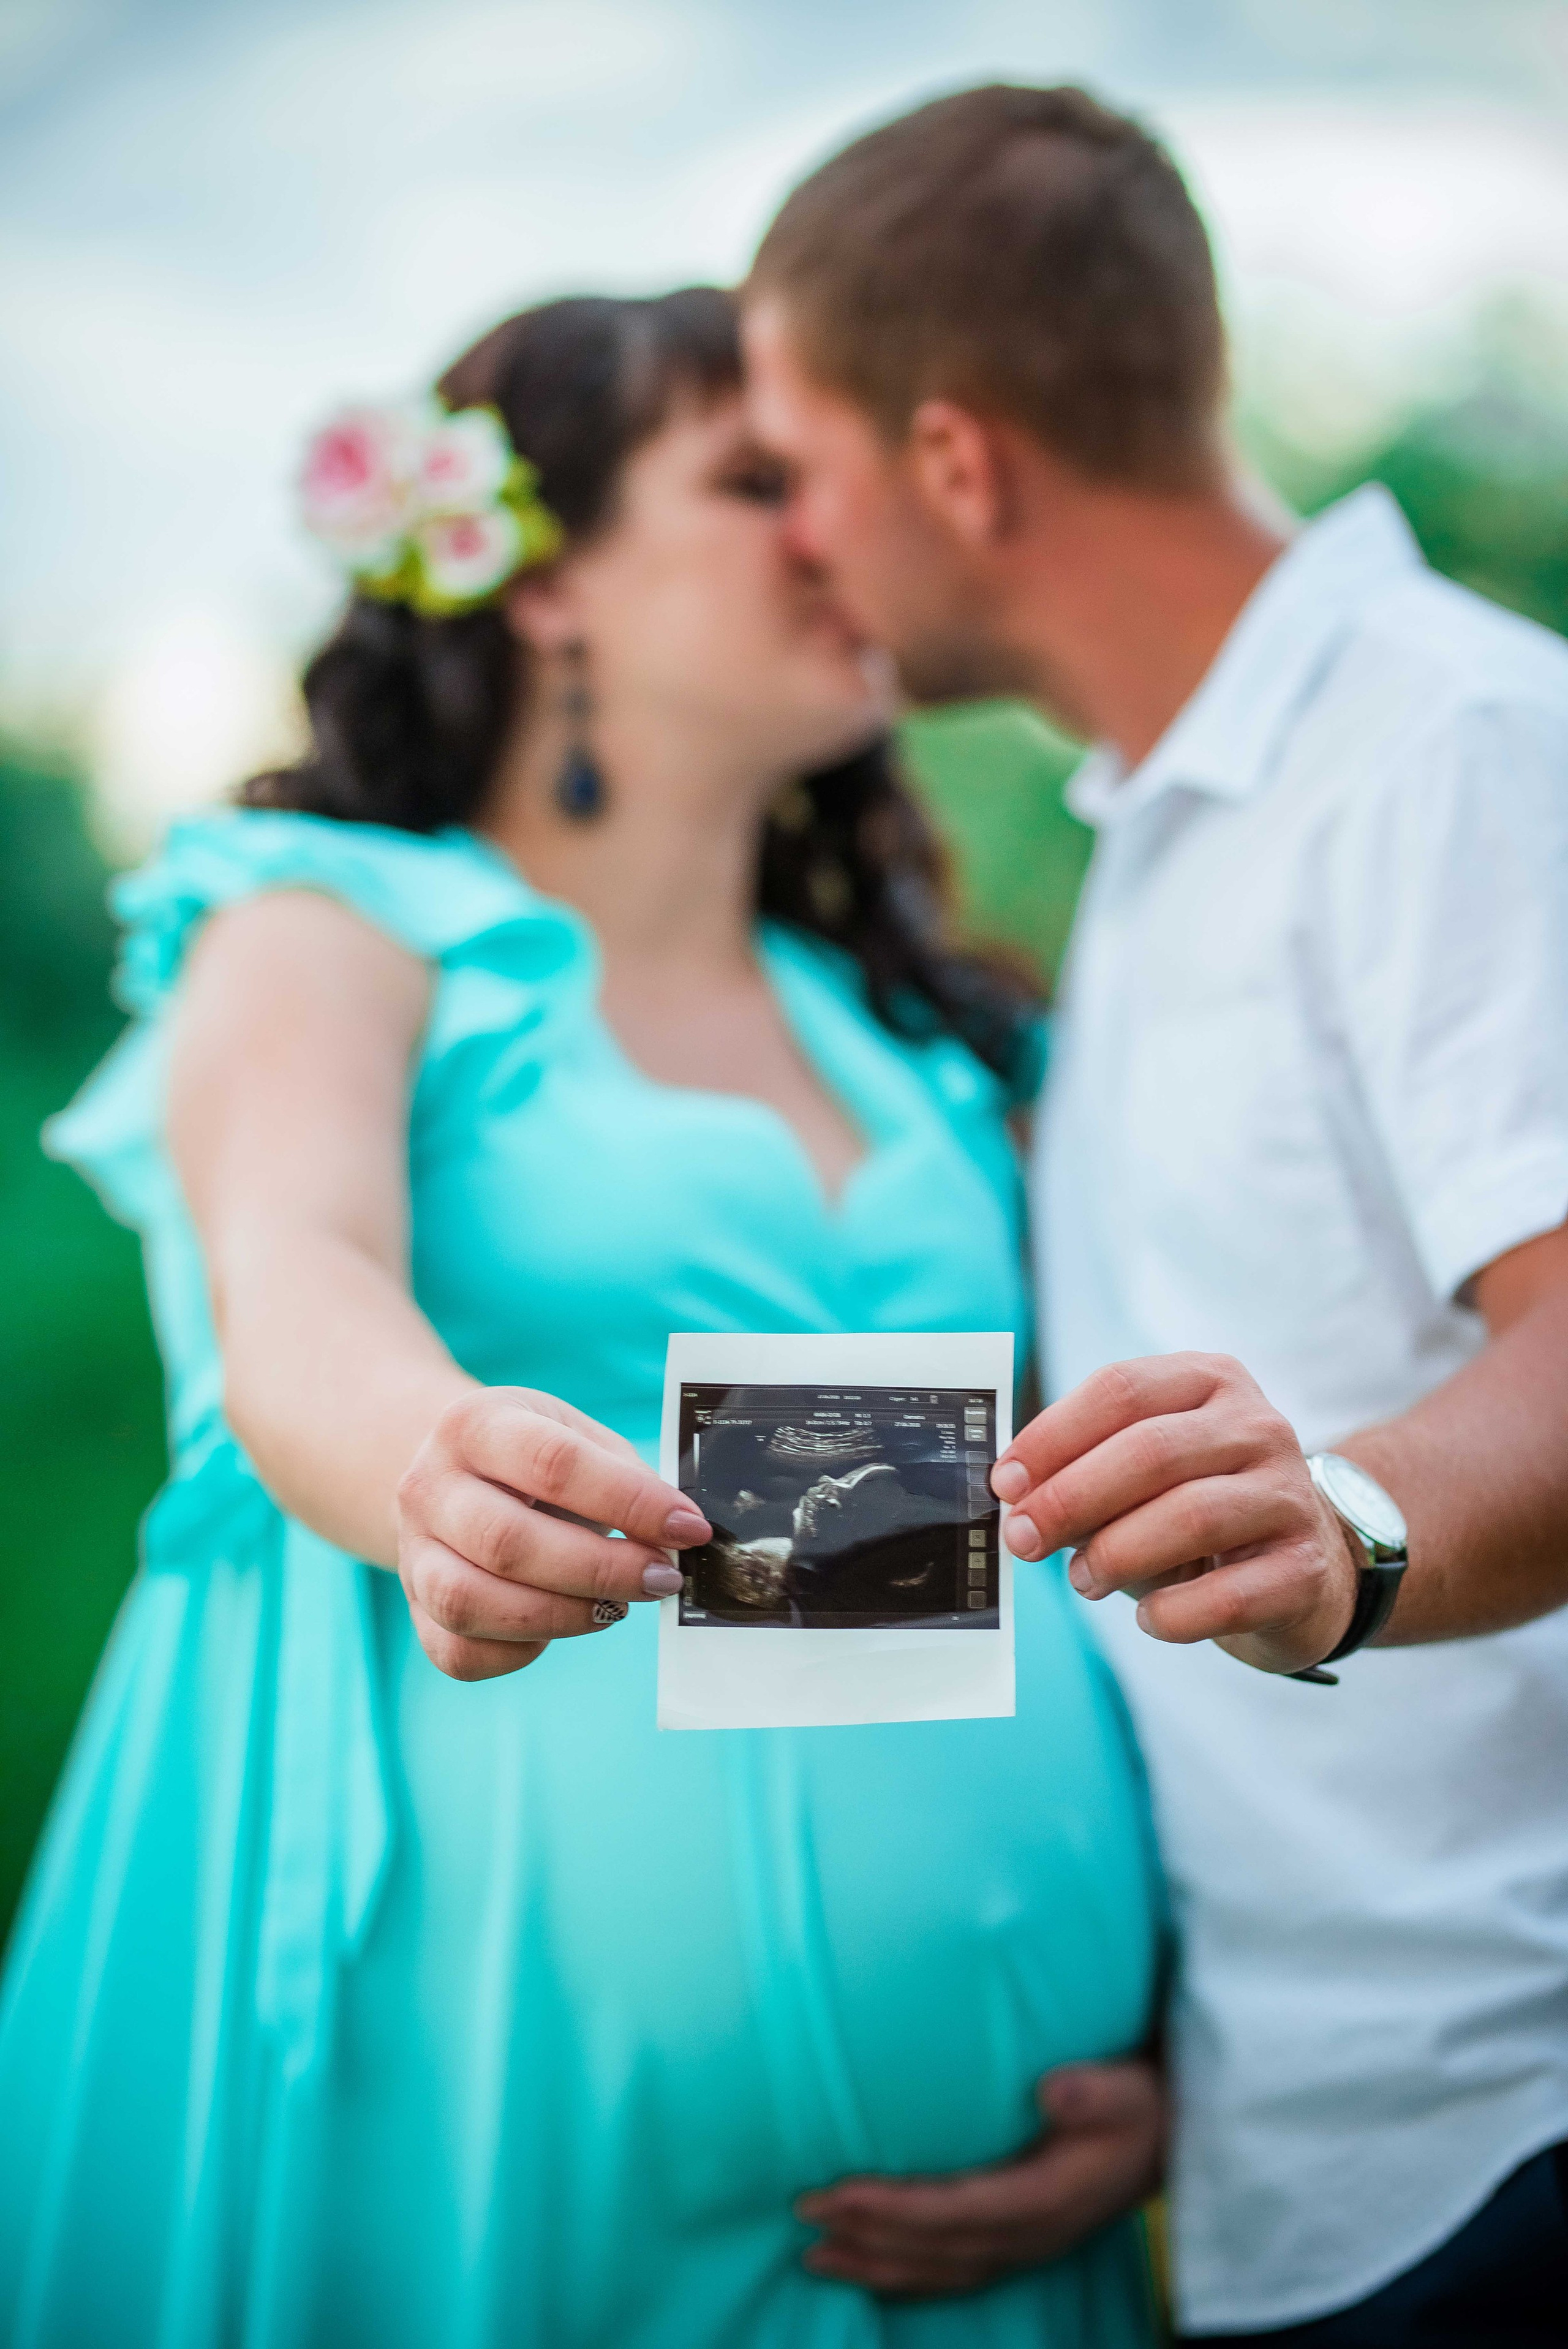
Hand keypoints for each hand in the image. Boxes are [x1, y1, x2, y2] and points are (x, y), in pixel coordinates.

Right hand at [396, 1387, 709, 1680]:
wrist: (448, 1472)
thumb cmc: (530, 1456)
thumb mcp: (576, 1436)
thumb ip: (625, 1479)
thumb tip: (677, 1534)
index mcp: (474, 1425)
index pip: (553, 1464)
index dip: (629, 1502)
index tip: (687, 1528)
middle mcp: (428, 1486)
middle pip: (508, 1542)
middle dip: (601, 1570)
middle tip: (661, 1578)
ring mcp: (412, 1552)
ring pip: (472, 1603)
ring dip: (562, 1616)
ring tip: (615, 1606)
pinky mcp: (414, 1610)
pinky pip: (460, 1653)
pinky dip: (520, 1652)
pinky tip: (558, 1625)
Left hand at [796, 2058, 1164, 2299]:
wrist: (1176, 2134)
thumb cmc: (1143, 2102)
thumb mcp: (1131, 2088)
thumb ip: (1096, 2092)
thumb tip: (1054, 2091)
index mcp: (1050, 2199)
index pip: (955, 2213)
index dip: (893, 2210)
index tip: (837, 2194)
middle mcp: (1033, 2235)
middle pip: (935, 2250)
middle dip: (867, 2239)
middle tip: (803, 2218)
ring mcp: (1028, 2247)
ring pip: (939, 2270)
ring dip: (876, 2264)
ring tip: (815, 2255)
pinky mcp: (1023, 2242)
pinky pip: (955, 2272)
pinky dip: (907, 2276)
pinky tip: (870, 2270)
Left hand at [992, 1353, 1359, 1675]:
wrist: (1302, 1568)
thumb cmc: (1196, 1511)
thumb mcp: (1144, 1474)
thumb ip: (1086, 1472)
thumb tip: (1015, 1500)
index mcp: (1209, 1381)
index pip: (1121, 1389)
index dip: (1052, 1437)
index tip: (1005, 1484)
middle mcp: (1259, 1426)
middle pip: (1151, 1451)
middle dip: (1071, 1499)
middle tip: (1023, 1539)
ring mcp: (1290, 1495)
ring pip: (1191, 1515)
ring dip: (1116, 1554)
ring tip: (1083, 1580)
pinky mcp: (1305, 1568)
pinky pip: (1228, 1595)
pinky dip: (1172, 1613)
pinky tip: (1147, 1620)